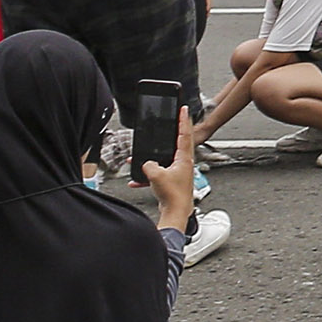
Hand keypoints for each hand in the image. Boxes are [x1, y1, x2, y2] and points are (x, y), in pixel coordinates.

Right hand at [137, 114, 198, 231]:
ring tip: (139, 160)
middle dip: (167, 136)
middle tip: (168, 123)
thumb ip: (149, 164)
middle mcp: (183, 164)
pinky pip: (158, 175)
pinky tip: (137, 181)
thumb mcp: (156, 175)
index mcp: (184, 158)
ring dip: (152, 161)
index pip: (184, 134)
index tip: (184, 109)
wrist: (176, 213)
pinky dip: (148, 177)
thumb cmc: (173, 195)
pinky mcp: (172, 182)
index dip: (183, 120)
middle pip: (175, 144)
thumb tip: (147, 164)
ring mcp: (178, 173)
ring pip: (164, 161)